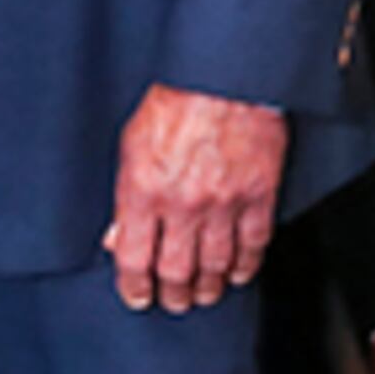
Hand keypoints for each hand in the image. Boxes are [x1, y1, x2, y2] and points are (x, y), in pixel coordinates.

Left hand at [103, 85, 287, 311]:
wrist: (225, 72)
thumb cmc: (175, 98)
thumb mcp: (131, 142)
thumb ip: (124, 195)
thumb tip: (115, 237)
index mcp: (143, 189)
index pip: (133, 259)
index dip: (134, 287)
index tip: (137, 296)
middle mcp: (182, 203)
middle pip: (176, 272)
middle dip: (173, 295)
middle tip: (174, 301)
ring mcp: (224, 202)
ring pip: (215, 266)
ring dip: (208, 287)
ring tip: (204, 293)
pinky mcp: (259, 194)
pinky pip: (253, 245)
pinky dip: (245, 266)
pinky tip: (238, 273)